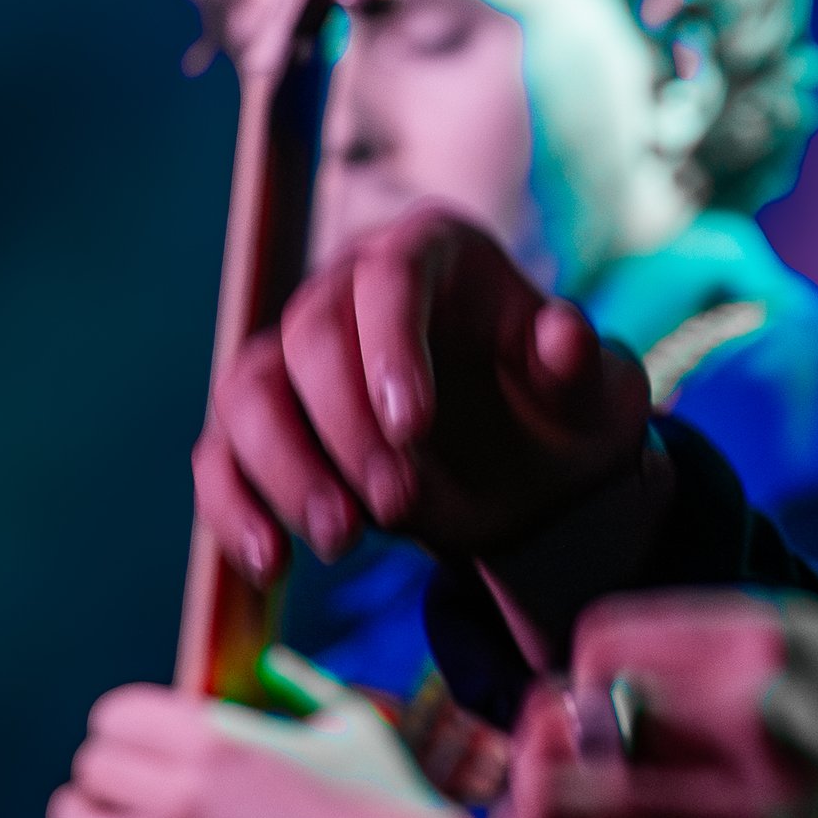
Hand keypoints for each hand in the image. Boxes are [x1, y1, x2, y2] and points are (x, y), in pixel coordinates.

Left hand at [22, 678, 609, 817]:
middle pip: (92, 767)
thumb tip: (268, 666)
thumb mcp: (346, 721)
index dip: (130, 724)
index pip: (115, 715)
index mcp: (216, 739)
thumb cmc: (386, 799)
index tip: (154, 737)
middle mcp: (183, 797)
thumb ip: (298, 684)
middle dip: (113, 770)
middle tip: (146, 782)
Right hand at [193, 201, 651, 582]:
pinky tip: (272, 566)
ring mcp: (296, 353)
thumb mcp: (595, 395)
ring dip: (284, 469)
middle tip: (399, 506)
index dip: (391, 347)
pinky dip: (234, 509)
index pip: (392, 276)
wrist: (530, 468)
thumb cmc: (560, 412)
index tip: (412, 428)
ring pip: (250, 391)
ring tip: (342, 539)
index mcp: (434, 250)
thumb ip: (581, 367)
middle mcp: (350, 285)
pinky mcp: (265, 424)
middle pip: (311, 334)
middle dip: (346, 427)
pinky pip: (222, 456)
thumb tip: (565, 334)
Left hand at [499, 593, 817, 817]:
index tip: (603, 747)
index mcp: (777, 641)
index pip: (602, 642)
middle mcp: (740, 709)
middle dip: (539, 773)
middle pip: (555, 718)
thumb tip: (710, 708)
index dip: (581, 702)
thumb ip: (786, 683)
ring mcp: (735, 815)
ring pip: (546, 814)